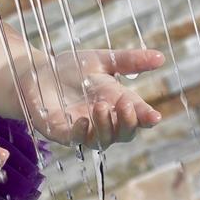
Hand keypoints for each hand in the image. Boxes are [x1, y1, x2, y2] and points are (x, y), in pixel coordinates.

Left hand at [18, 48, 164, 148]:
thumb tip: (161, 58)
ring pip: (103, 141)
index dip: (147, 118)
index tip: (154, 116)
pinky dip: (81, 133)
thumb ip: (128, 61)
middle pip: (125, 134)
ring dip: (106, 127)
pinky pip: (75, 141)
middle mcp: (103, 120)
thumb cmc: (71, 68)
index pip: (138, 115)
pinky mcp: (61, 133)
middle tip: (124, 104)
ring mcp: (83, 129)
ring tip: (101, 106)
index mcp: (116, 103)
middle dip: (128, 123)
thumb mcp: (102, 60)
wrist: (37, 72)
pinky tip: (82, 120)